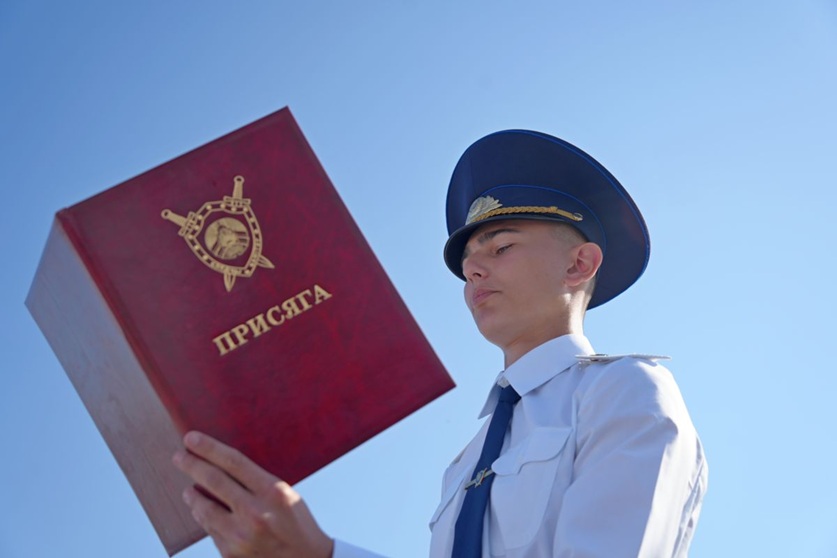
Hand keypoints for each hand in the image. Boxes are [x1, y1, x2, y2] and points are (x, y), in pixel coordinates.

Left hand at [173, 431, 333, 557]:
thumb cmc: (297, 523)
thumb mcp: (286, 495)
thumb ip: (257, 482)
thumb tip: (222, 465)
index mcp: (273, 492)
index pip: (233, 462)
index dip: (209, 448)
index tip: (191, 438)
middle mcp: (255, 513)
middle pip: (213, 481)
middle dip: (191, 465)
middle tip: (178, 457)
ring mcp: (240, 536)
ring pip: (204, 509)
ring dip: (192, 496)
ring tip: (188, 489)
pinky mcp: (230, 553)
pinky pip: (210, 530)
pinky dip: (204, 518)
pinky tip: (203, 512)